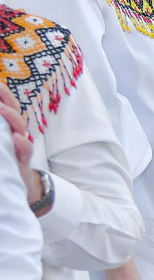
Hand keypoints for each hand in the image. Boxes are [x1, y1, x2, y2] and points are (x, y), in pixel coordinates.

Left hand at [0, 87, 38, 204]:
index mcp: (10, 126)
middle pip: (15, 111)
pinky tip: (16, 138)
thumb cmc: (5, 160)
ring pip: (20, 127)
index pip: (8, 105)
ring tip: (0, 109)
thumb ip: (1, 127)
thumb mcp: (2, 142)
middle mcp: (18, 133)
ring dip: (11, 117)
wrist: (19, 185)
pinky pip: (25, 150)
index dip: (3, 94)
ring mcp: (22, 146)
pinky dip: (22, 144)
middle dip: (7, 98)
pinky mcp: (23, 161)